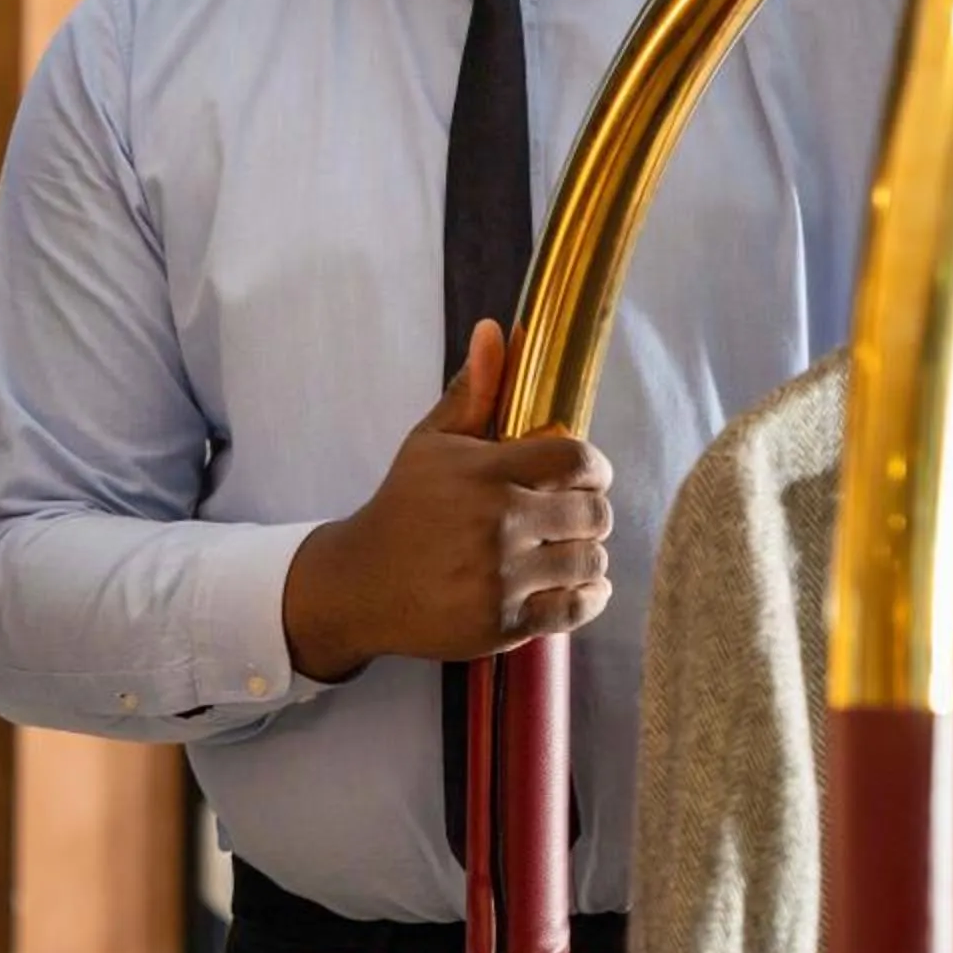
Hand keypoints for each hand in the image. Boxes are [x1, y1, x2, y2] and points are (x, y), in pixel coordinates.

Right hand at [281, 320, 613, 681]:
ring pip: (590, 561)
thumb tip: (497, 330)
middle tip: (570, 517)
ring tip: (566, 550)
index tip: (583, 477)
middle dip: (589, 512)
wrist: (359, 585)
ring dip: (587, 556)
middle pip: (593, 513)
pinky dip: (588, 597)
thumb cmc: (403, 507)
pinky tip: (576, 586)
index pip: (577, 461)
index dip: (593, 469)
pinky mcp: (503, 622)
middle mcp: (497, 523)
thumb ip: (474, 390)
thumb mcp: (431, 443)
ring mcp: (500, 577)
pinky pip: (577, 608)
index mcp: (484, 472)